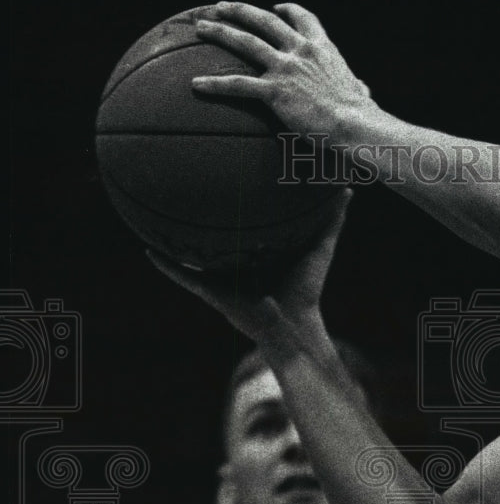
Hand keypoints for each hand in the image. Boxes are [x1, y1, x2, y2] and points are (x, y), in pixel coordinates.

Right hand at [148, 189, 352, 341]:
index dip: (237, 207)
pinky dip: (166, 267)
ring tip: (154, 220)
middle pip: (215, 237)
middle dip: (203, 219)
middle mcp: (236, 264)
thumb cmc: (308, 290)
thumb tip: (348, 189)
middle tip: (187, 189)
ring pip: (194, 257)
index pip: (245, 225)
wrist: (294, 325)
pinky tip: (148, 251)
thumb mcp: (320, 248)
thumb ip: (332, 220)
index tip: (231, 178)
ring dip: (175, 242)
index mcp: (258, 253)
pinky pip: (184, 278)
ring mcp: (222, 279)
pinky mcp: (213, 293)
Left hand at [192, 2, 379, 140]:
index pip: (303, 19)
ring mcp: (286, 68)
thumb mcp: (360, 92)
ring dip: (221, 32)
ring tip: (201, 27)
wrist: (355, 124)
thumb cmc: (361, 114)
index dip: (288, 11)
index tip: (277, 8)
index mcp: (323, 49)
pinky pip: (238, 84)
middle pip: (264, 22)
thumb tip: (363, 92)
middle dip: (240, 11)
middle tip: (221, 7)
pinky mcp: (275, 90)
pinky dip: (215, 84)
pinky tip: (196, 85)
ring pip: (246, 42)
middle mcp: (301, 51)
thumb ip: (357, 87)